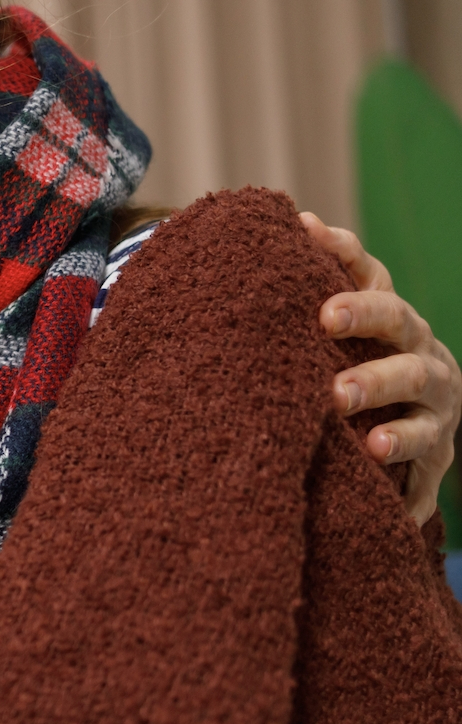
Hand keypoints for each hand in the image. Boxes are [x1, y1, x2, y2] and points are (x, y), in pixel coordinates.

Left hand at [306, 213, 460, 521]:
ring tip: (360, 434)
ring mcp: (435, 410)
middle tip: (326, 342)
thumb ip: (309, 285)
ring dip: (393, 423)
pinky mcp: (434, 461)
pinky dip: (412, 491)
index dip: (343, 255)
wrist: (396, 421)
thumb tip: (287, 223)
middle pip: (402, 341)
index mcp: (393, 320)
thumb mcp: (330, 327)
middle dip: (368, 339)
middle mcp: (422, 357)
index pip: (373, 278)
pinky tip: (394, 500)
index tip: (308, 233)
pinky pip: (426, 477)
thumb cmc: (346, 362)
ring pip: (421, 411)